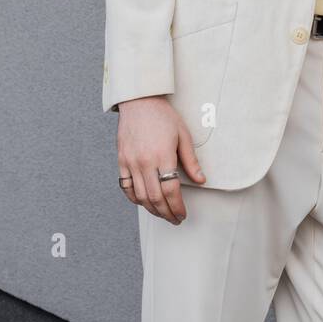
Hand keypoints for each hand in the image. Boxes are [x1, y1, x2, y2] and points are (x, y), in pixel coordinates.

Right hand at [116, 96, 206, 222]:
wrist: (139, 101)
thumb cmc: (163, 116)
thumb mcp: (183, 135)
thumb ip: (191, 160)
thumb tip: (201, 180)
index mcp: (163, 155)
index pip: (171, 190)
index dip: (178, 206)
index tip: (183, 214)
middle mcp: (145, 161)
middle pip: (155, 197)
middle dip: (167, 213)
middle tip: (175, 219)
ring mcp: (131, 162)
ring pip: (140, 196)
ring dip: (152, 209)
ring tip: (162, 214)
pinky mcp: (121, 161)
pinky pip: (126, 187)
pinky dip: (134, 199)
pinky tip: (144, 202)